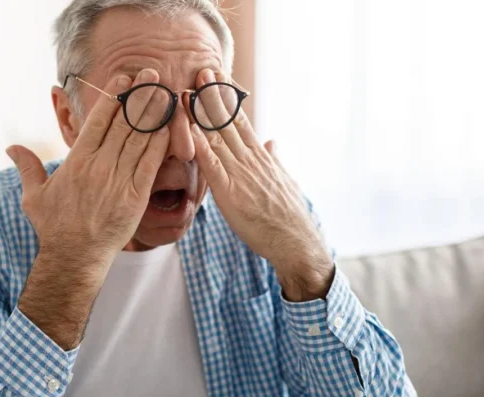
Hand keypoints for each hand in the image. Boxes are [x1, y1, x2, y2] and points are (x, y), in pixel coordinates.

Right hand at [8, 69, 169, 347]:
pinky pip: (151, 164)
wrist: (74, 258)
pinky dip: (161, 143)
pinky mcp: (136, 197)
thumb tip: (11, 147)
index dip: (114, 97)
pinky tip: (170, 126)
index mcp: (77, 161)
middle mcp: (99, 166)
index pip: (98, 120)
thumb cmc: (54, 227)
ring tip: (165, 91)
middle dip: (139, 96)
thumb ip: (27, 167)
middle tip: (152, 73)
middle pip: (124, 123)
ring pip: (140, 139)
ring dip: (154, 113)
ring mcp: (119, 181)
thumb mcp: (34, 196)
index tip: (125, 79)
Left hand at [190, 69, 333, 300]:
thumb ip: (274, 159)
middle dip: (213, 95)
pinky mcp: (231, 193)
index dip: (226, 98)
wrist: (295, 242)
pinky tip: (189, 132)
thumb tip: (272, 142)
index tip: (217, 77)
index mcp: (260, 156)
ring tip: (188, 90)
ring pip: (217, 138)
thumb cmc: (287, 216)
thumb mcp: (283, 180)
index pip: (240, 120)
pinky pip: (212, 166)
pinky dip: (200, 148)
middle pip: (228, 121)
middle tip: (201, 68)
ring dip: (201, 115)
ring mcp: (240, 174)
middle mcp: (250, 159)